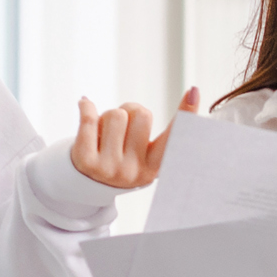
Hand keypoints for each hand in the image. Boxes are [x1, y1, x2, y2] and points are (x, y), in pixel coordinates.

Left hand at [71, 87, 200, 188]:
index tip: (193, 91)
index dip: (185, 113)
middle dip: (130, 111)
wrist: (83, 184)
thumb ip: (161, 135)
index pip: (172, 137)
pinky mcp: (86, 161)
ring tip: (104, 132)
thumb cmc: (120, 160)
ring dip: (107, 116)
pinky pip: (89, 119)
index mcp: (153, 167)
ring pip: (115, 114)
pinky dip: (86, 106)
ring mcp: (109, 168)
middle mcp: (133, 171)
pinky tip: (85, 105)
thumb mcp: (144, 156)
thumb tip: (193, 93)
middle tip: (121, 128)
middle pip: (140, 114)